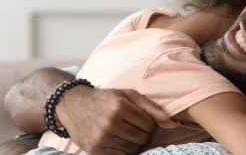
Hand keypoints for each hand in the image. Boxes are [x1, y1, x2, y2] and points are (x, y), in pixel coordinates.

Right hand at [56, 87, 177, 154]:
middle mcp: (110, 124)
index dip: (149, 124)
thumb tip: (173, 124)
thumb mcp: (128, 95)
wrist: (73, 106)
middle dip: (142, 134)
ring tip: (125, 133)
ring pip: (133, 150)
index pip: (149, 125)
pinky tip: (117, 140)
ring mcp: (102, 139)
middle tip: (133, 127)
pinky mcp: (95, 150)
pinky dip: (122, 150)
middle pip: (142, 139)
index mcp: (120, 107)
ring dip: (133, 144)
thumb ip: (151, 108)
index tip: (141, 120)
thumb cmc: (105, 99)